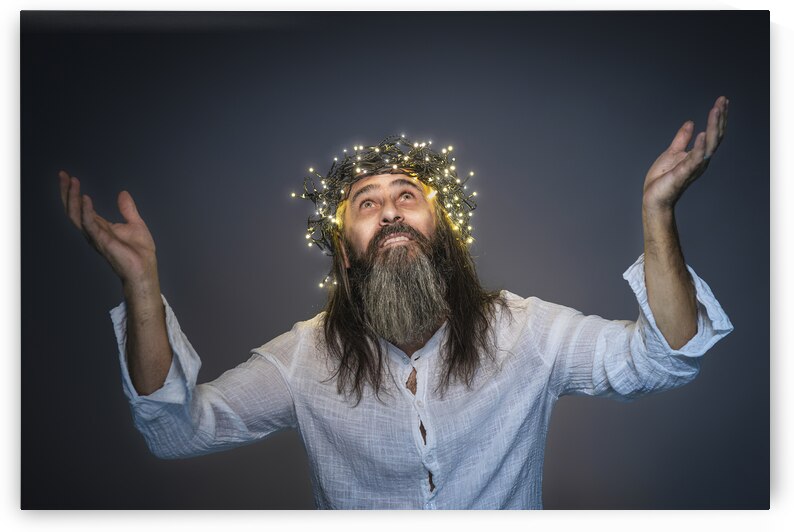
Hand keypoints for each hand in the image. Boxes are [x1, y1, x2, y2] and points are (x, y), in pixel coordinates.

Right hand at [58, 170, 158, 286]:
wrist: (145, 269)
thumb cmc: (139, 252)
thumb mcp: (135, 223)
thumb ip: (127, 209)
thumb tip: (123, 193)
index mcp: (99, 227)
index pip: (81, 207)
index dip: (73, 192)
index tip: (68, 176)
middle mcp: (93, 232)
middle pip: (73, 210)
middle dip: (67, 192)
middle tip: (63, 175)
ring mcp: (96, 237)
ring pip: (76, 216)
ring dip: (73, 198)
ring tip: (72, 182)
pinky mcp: (103, 241)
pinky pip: (90, 225)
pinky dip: (86, 211)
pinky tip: (85, 198)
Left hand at [642, 96, 728, 212]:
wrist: (653, 198)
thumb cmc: (662, 179)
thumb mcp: (672, 152)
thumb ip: (682, 139)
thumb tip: (690, 122)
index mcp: (698, 154)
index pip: (713, 133)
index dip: (718, 117)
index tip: (722, 100)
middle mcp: (700, 160)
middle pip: (716, 136)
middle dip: (719, 118)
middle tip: (722, 100)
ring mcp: (694, 166)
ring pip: (709, 144)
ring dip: (713, 126)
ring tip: (716, 109)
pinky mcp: (684, 173)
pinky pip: (695, 158)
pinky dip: (700, 146)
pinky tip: (702, 133)